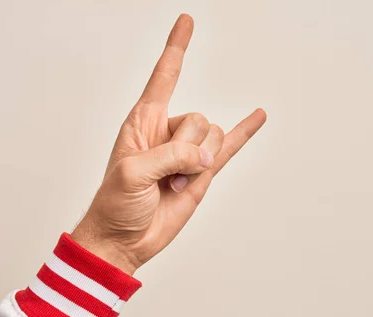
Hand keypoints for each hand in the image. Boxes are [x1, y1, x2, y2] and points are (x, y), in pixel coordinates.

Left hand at [71, 14, 266, 274]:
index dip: (177, 48)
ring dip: (198, 165)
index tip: (186, 21)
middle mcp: (167, 133)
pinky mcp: (202, 173)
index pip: (164, 77)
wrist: (126, 239)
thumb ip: (170, 156)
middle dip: (187, 149)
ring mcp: (187, 153)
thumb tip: (204, 157)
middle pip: (198, 119)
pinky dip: (245, 131)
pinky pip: (229, 146)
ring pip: (213, 138)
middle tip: (164, 176)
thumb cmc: (116, 205)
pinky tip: (257, 117)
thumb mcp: (133, 175)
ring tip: (173, 186)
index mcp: (143, 123)